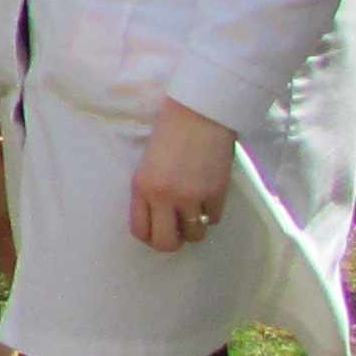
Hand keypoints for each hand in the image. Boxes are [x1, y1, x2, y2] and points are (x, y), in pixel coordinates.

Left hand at [127, 100, 236, 253]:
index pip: (140, 231)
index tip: (158, 230)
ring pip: (194, 235)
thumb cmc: (171, 132)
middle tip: (178, 231)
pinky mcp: (215, 193)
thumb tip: (158, 219)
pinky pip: (214, 219)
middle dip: (173, 242)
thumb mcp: (148, 163)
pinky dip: (212, 212)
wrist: (200, 112)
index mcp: (141, 187)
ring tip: (196, 211)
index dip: (150, 236)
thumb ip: (149, 191)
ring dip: (195, 227)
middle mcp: (163, 196)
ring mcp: (191, 197)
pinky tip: (209, 196)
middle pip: (166, 243)